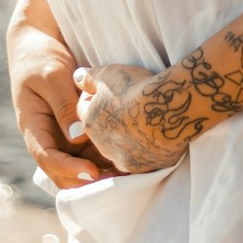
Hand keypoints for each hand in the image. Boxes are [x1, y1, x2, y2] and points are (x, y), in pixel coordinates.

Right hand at [6, 21, 123, 189]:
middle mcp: (46, 133)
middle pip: (61, 168)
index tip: (92, 173)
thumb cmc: (40, 55)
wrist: (39, 38)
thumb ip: (63, 105)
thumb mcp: (51, 77)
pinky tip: (123, 154)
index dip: (68, 169)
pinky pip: (87, 144)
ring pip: (77, 160)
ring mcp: (60, 129)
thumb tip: (76, 138)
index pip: (46, 157)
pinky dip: (102, 153)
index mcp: (32, 124)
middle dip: (84, 179)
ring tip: (124, 172)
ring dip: (97, 169)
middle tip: (113, 180)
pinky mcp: (75, 123)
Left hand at [73, 63, 196, 173]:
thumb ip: (89, 77)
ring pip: (122, 148)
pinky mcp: (145, 168)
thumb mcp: (108, 75)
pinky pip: (142, 159)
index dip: (96, 97)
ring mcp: (124, 160)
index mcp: (91, 123)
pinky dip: (146, 149)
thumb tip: (76, 76)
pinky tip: (156, 136)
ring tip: (145, 120)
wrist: (166, 110)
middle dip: (111, 120)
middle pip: (103, 131)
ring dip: (128, 138)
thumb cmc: (134, 90)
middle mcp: (103, 146)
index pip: (86, 109)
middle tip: (129, 104)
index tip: (112, 89)